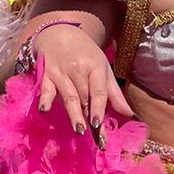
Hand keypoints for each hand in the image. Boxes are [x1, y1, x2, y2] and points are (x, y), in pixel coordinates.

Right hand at [33, 20, 131, 135]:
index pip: (98, 91)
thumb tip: (128, 114)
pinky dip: (45, 99)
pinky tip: (44, 109)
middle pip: (85, 98)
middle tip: (96, 140)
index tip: (99, 124)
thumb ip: (114, 92)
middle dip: (89, 119)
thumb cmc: (85, 55)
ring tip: (79, 130)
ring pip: (69, 96)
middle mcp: (78, 69)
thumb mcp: (103, 68)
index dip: (99, 108)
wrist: (60, 33)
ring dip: (74, 114)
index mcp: (95, 67)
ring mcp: (61, 72)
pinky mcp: (46, 75)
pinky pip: (46, 88)